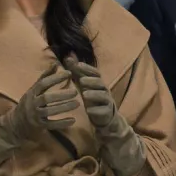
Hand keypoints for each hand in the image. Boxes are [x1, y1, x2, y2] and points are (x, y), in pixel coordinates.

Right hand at [10, 64, 79, 139]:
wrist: (16, 123)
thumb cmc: (29, 103)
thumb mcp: (34, 89)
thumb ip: (45, 77)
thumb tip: (55, 64)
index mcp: (31, 92)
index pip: (43, 83)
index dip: (55, 78)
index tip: (69, 73)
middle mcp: (32, 103)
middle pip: (46, 98)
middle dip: (61, 95)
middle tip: (76, 92)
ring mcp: (34, 115)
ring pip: (49, 111)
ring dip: (64, 107)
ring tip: (77, 103)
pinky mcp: (39, 126)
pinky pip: (51, 124)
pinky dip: (62, 123)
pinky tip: (73, 120)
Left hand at [66, 57, 145, 175]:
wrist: (105, 118)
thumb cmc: (93, 99)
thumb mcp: (84, 86)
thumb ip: (77, 72)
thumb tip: (68, 57)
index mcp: (99, 83)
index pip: (95, 73)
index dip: (87, 68)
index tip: (77, 65)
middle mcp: (105, 91)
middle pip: (100, 83)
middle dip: (91, 81)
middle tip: (81, 81)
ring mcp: (107, 102)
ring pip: (103, 96)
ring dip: (94, 95)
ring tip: (84, 95)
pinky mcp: (107, 113)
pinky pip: (103, 111)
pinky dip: (96, 110)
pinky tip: (88, 111)